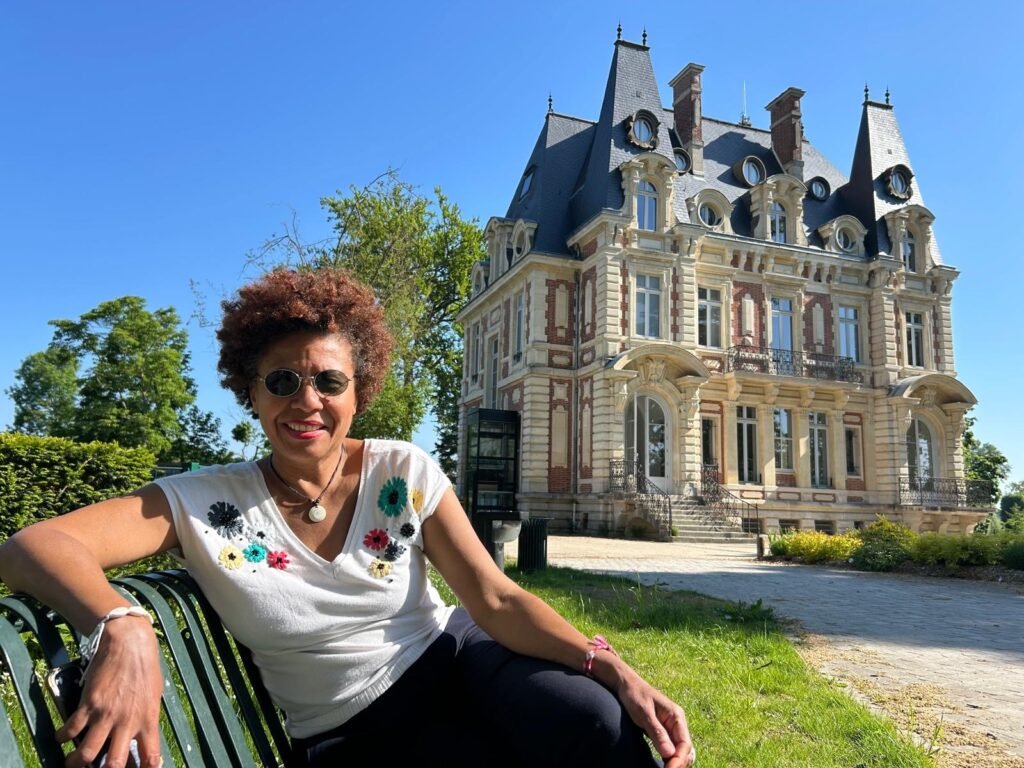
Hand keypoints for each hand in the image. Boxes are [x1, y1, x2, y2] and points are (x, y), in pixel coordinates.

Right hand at [56, 617, 163, 767]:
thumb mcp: (154, 694)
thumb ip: (146, 717)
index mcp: (148, 720)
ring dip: (76, 763)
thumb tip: (140, 735)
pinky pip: (72, 729)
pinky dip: (64, 737)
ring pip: (87, 753)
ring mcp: (106, 714)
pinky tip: (63, 737)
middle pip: (114, 764)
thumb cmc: (146, 666)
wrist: (129, 642)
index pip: (151, 756)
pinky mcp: (88, 704)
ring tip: (73, 764)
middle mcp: (127, 722)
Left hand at [614, 666, 695, 767]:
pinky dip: (669, 758)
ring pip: (680, 751)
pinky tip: (662, 764)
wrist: (626, 685)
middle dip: (679, 763)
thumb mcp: (644, 713)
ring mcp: (671, 728)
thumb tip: (670, 753)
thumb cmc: (634, 696)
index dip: (679, 760)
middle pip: (686, 750)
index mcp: (677, 716)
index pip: (685, 744)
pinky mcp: (663, 732)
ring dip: (675, 762)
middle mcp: (677, 723)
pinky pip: (671, 748)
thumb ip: (657, 732)